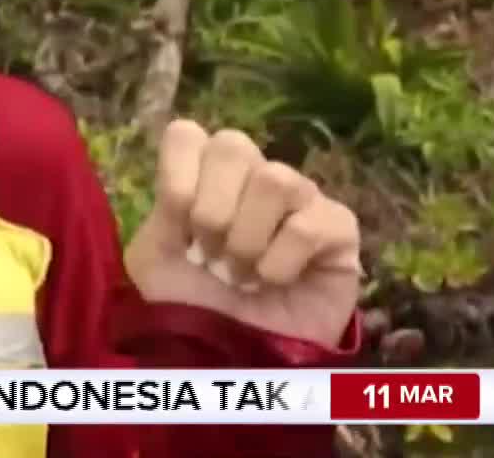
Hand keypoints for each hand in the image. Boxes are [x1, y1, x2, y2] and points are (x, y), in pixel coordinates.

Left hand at [124, 120, 361, 346]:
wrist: (234, 359)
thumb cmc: (193, 305)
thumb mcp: (153, 258)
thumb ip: (160, 209)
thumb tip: (186, 183)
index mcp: (204, 174)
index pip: (187, 134)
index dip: (177, 178)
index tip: (178, 226)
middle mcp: (253, 175)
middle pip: (232, 144)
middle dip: (211, 210)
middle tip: (211, 254)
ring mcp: (301, 197)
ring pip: (274, 178)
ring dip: (247, 239)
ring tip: (241, 274)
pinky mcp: (339, 228)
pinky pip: (308, 225)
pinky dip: (279, 263)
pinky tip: (274, 283)